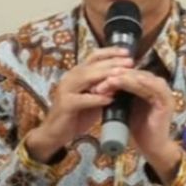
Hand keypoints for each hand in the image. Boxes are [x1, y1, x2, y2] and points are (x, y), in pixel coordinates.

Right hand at [25, 47, 132, 162]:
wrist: (55, 133)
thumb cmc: (77, 114)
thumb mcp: (94, 98)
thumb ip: (106, 88)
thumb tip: (126, 79)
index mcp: (78, 73)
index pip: (94, 56)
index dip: (110, 52)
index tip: (127, 52)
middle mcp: (71, 77)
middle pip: (93, 64)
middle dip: (112, 62)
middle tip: (130, 62)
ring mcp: (66, 90)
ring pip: (87, 77)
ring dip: (106, 75)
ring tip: (122, 75)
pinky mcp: (65, 104)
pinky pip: (82, 99)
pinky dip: (96, 98)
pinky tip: (110, 99)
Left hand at [93, 69, 181, 183]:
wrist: (151, 149)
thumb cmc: (137, 129)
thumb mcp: (124, 108)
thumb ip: (118, 95)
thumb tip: (97, 85)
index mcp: (147, 85)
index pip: (129, 74)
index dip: (113, 74)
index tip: (95, 78)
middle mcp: (157, 85)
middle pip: (135, 73)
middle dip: (117, 75)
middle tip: (100, 78)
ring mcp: (163, 92)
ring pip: (143, 78)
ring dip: (126, 78)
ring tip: (109, 80)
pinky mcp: (166, 101)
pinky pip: (154, 88)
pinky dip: (141, 83)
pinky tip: (128, 81)